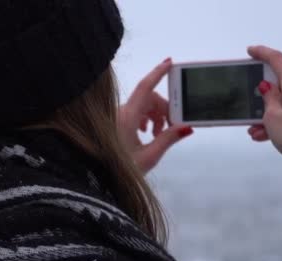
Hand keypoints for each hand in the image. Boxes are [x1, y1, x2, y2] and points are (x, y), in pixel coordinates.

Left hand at [118, 58, 193, 173]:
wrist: (96, 177)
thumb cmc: (119, 169)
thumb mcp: (149, 156)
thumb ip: (168, 139)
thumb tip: (185, 127)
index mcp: (127, 117)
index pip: (145, 87)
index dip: (158, 73)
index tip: (170, 62)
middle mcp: (120, 112)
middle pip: (148, 98)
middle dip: (163, 108)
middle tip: (171, 127)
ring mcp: (116, 117)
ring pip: (141, 106)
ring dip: (154, 115)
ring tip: (156, 135)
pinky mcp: (114, 122)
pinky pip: (133, 112)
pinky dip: (144, 118)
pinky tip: (145, 134)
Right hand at [246, 46, 281, 168]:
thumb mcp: (272, 117)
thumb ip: (268, 98)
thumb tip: (268, 86)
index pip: (279, 61)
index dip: (263, 53)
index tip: (251, 51)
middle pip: (280, 87)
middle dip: (262, 99)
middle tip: (248, 110)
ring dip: (268, 115)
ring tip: (254, 131)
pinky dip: (278, 122)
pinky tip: (265, 136)